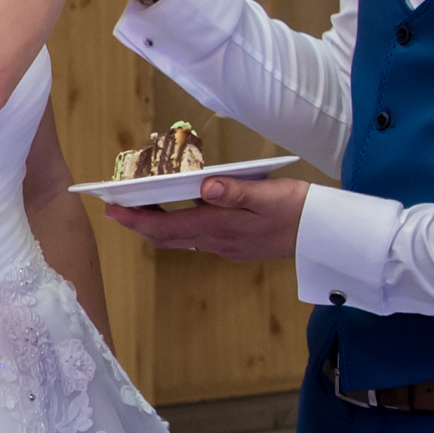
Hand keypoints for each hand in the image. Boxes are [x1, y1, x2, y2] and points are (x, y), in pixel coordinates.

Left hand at [104, 175, 305, 260]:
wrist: (322, 234)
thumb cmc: (298, 210)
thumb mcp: (268, 195)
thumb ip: (235, 192)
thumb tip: (205, 186)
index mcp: (218, 228)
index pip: (165, 227)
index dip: (135, 220)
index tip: (111, 210)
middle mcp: (216, 242)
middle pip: (165, 237)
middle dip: (138, 224)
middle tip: (115, 207)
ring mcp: (225, 246)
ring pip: (179, 239)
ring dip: (157, 225)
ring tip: (140, 206)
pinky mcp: (234, 244)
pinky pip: (195, 237)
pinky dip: (178, 225)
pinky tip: (180, 210)